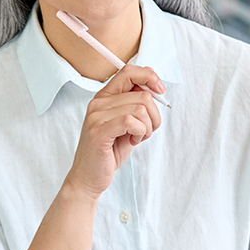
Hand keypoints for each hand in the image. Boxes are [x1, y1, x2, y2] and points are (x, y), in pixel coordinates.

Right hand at [64, 65, 165, 198]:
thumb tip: (155, 87)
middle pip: (142, 94)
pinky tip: (133, 141)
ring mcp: (97, 116)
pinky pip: (131, 121)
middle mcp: (98, 103)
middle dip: (154, 115)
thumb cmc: (109, 151)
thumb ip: (136, 104)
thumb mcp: (126, 124)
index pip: (129, 71)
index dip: (149, 77)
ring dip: (148, 127)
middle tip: (146, 131)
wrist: (89, 177)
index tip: (160, 91)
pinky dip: (140, 132)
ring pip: (140, 108)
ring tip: (137, 137)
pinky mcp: (99, 131)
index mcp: (104, 97)